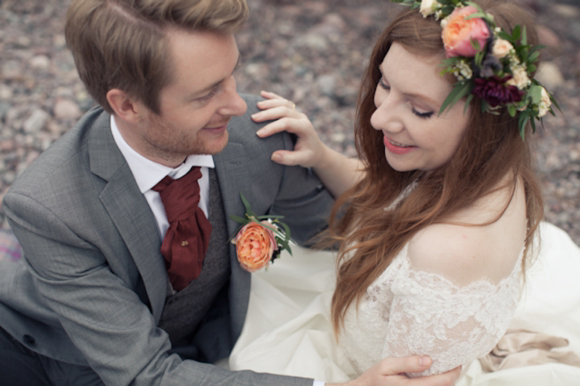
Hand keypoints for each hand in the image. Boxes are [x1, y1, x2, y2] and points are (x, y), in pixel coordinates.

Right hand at [253, 90, 328, 168]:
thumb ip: (289, 159)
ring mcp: (298, 113)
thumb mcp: (302, 160)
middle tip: (253, 118)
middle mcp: (302, 118)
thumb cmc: (309, 156)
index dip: (272, 127)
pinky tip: (263, 93)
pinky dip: (273, 97)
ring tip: (256, 106)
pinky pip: (283, 102)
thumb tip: (273, 156)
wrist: (317, 151)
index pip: (287, 123)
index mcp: (304, 128)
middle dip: (268, 113)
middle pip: (284, 110)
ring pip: (284, 103)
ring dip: (270, 103)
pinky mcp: (294, 112)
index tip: (259, 134)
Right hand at [328, 356, 460, 385]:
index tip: (457, 361)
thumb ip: (407, 363)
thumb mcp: (387, 365)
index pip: (442, 382)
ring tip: (446, 370)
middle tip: (454, 364)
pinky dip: (437, 385)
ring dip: (445, 383)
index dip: (454, 372)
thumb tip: (429, 360)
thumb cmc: (374, 378)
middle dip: (452, 377)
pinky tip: (435, 379)